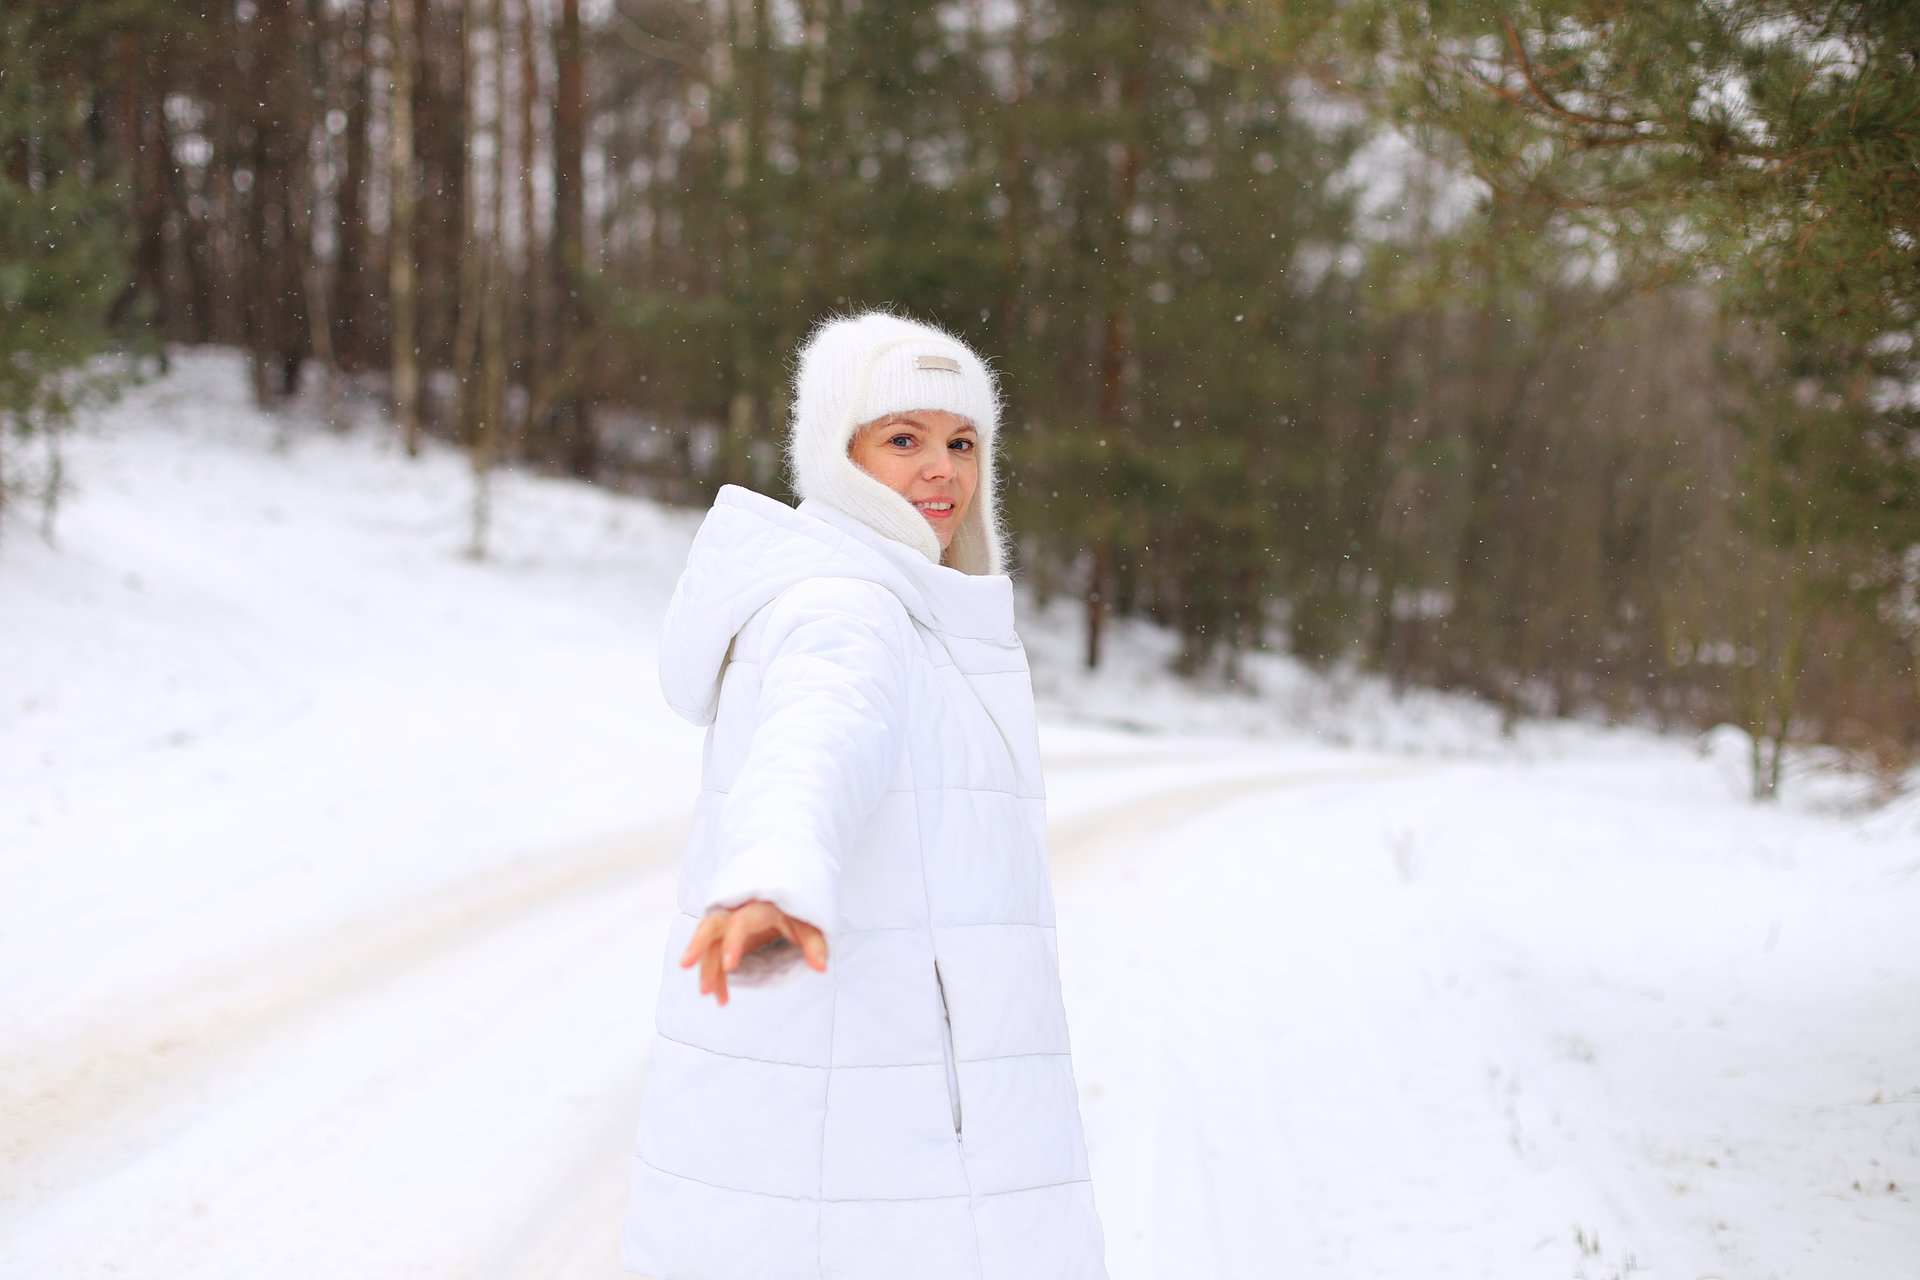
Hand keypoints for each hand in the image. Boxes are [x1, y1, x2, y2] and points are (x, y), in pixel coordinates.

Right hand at [679, 900, 828, 1006]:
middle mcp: (738, 912)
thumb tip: (821, 967)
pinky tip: (720, 997)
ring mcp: (729, 923)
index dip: (733, 943)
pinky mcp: (725, 936)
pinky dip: (714, 975)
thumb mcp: (810, 925)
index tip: (728, 967)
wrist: (787, 901)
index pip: (740, 923)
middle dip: (697, 945)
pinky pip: (713, 954)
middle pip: (711, 925)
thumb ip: (815, 944)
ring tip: (709, 995)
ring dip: (707, 969)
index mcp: (759, 907)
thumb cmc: (799, 914)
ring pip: (709, 943)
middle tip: (685, 965)